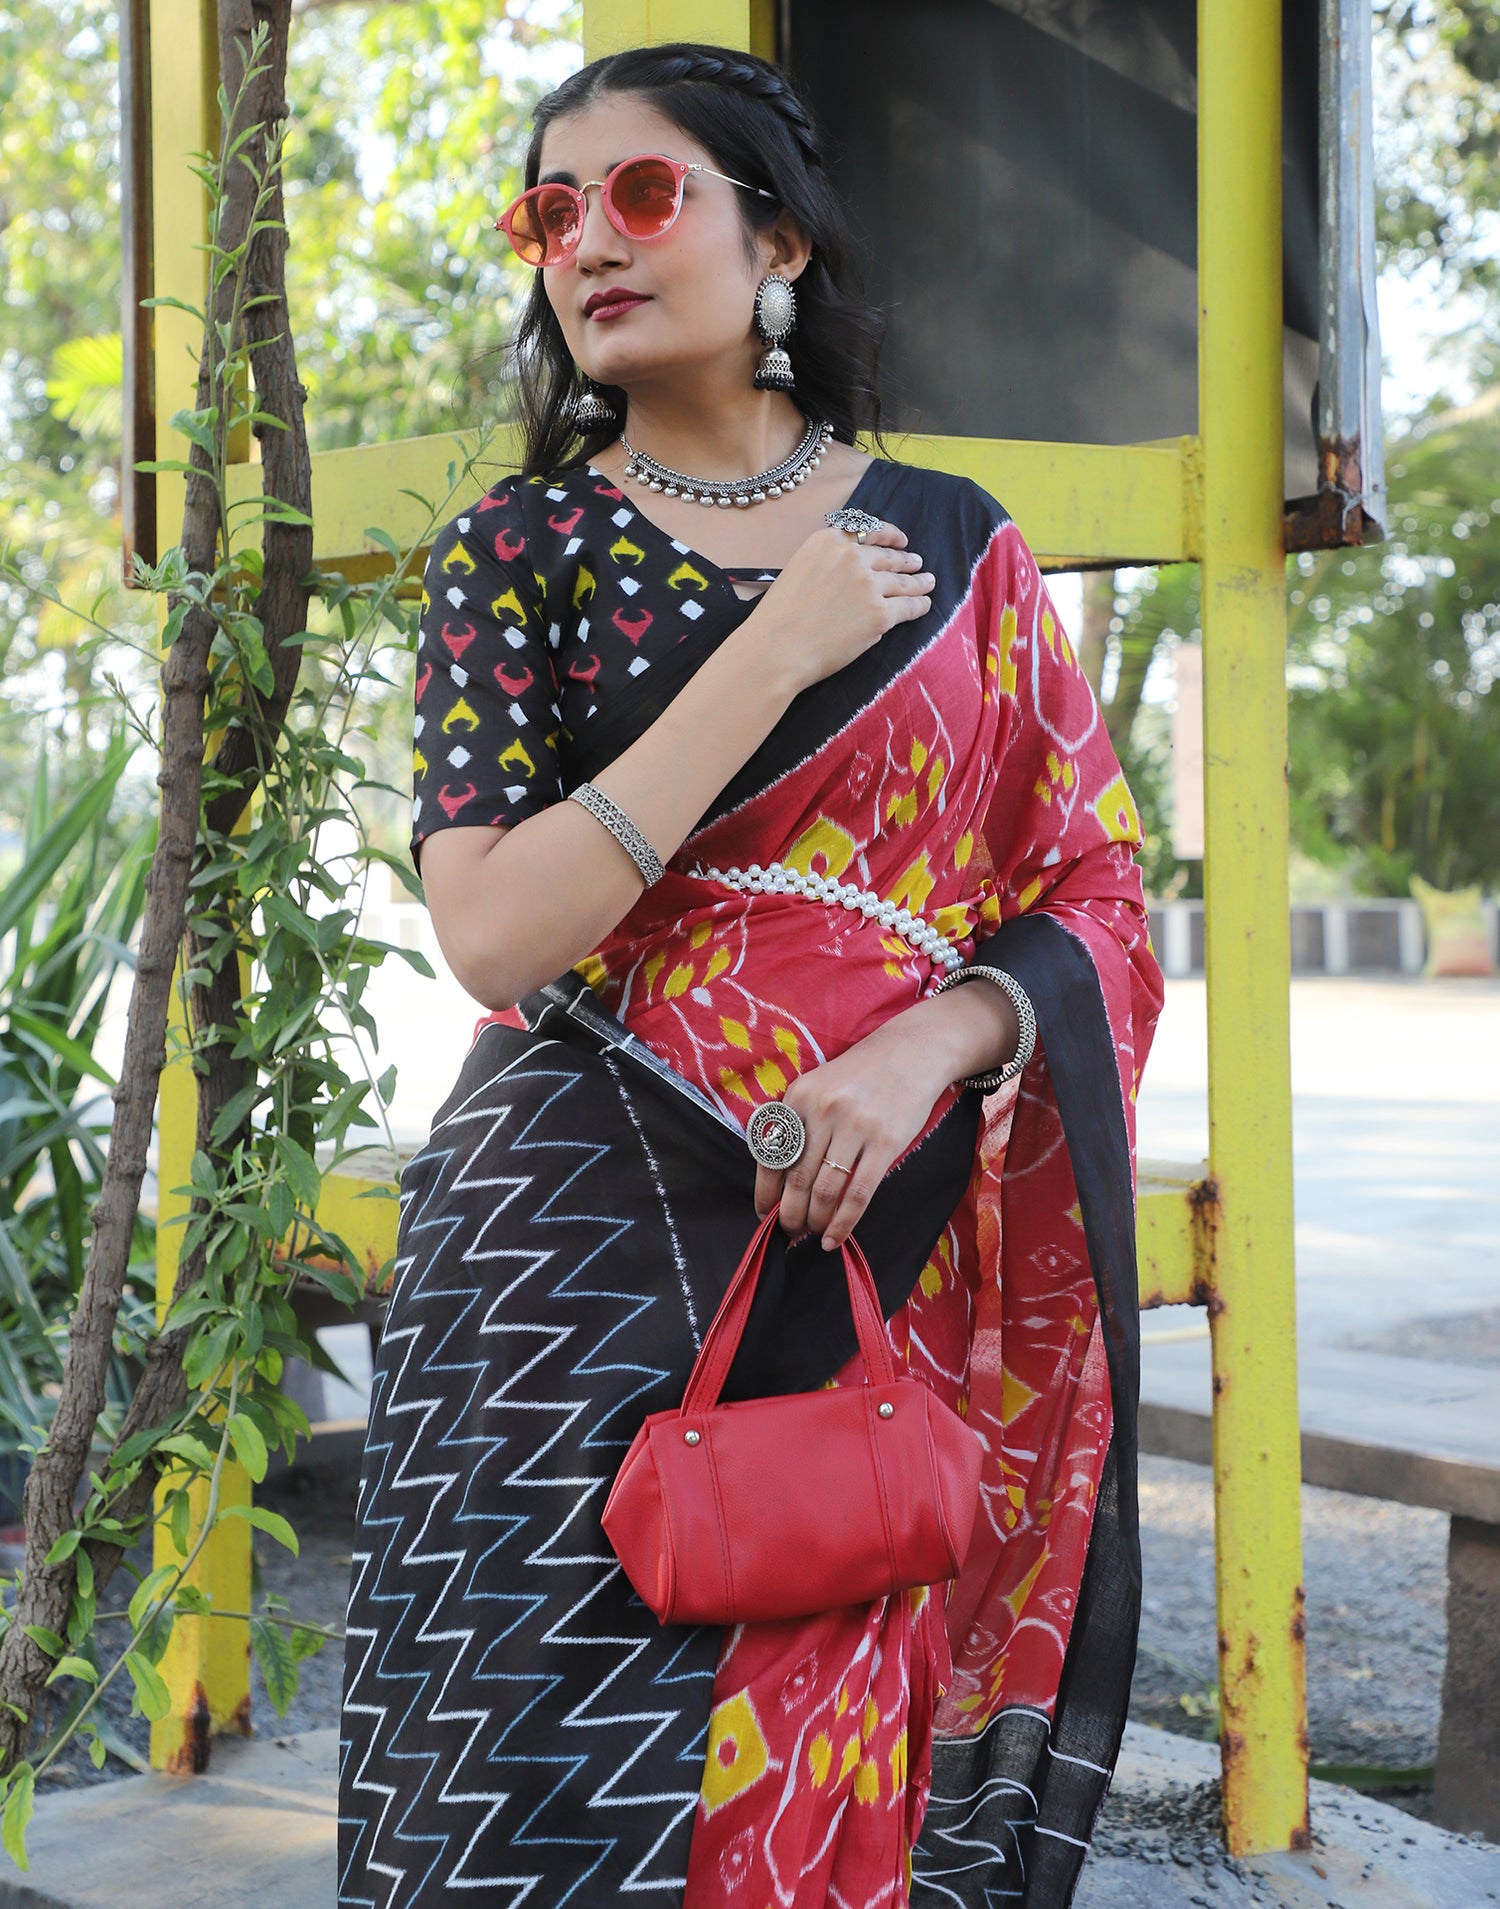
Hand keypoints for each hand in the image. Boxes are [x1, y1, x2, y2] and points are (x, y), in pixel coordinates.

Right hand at [742, 521, 933, 697]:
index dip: (890, 535)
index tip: (901, 539)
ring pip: (903, 582)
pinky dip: (919, 606)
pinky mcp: (880, 614)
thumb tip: (855, 568)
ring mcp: (868, 585)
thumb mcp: (800, 569)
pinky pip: (908, 607)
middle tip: (917, 563)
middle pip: (889, 556)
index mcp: (828, 540)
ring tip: (927, 582)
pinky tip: (924, 605)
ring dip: (919, 582)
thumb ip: (827, 561)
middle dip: (906, 560)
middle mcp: (851, 557)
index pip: (868, 530)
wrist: (777, 649)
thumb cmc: (780, 617)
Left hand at [752, 1013, 959, 1250]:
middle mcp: (822, 1110)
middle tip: (789, 1231)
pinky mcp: (885, 1141)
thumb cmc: (861, 1075)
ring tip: (812, 1234)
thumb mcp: (819, 1086)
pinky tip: (835, 1238)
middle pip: (796, 1179)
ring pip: (825, 1191)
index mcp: (798, 1096)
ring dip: (815, 1221)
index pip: (771, 1155)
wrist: (912, 1052)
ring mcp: (854, 1126)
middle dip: (789, 1214)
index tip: (764, 1213)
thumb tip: (780, 1181)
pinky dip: (844, 1223)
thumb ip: (798, 1123)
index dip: (765, 1192)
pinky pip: (859, 1193)